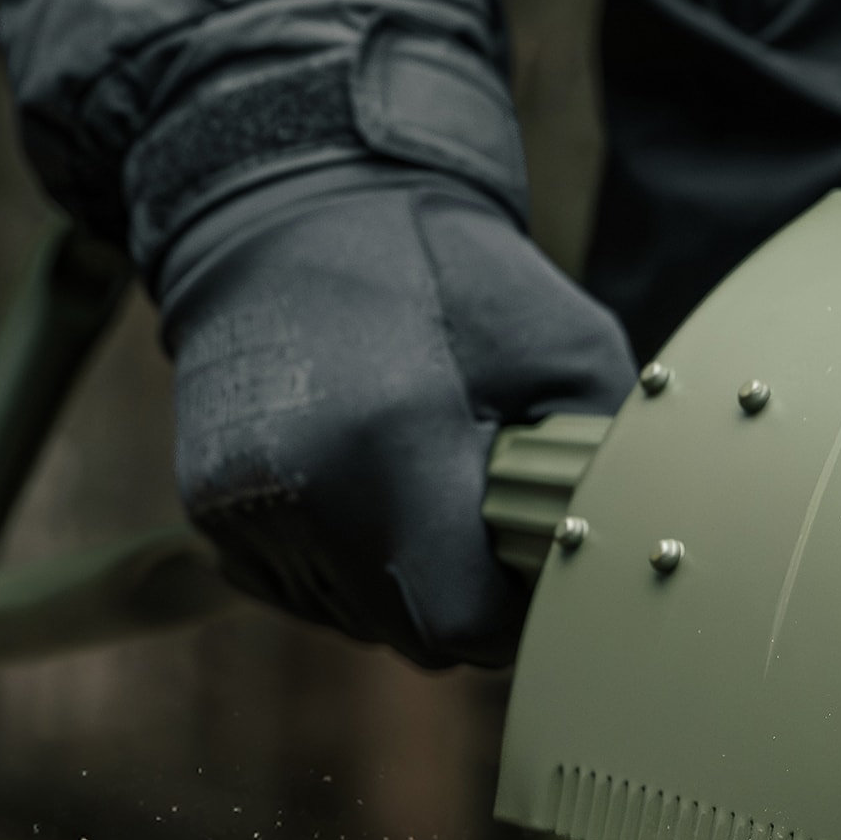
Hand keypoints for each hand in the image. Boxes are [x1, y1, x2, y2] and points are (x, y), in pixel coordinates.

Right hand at [155, 168, 635, 669]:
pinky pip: (300, 587)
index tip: (528, 554)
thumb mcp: (560, 337)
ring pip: (353, 618)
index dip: (510, 609)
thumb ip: (601, 451)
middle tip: (478, 508)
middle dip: (457, 593)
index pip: (462, 622)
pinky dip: (341, 559)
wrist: (287, 206)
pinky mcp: (210, 509)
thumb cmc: (439, 267)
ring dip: (397, 578)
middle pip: (407, 633)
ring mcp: (246, 508)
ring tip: (410, 478)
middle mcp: (305, 492)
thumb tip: (630, 544)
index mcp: (395, 446)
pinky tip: (356, 480)